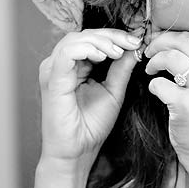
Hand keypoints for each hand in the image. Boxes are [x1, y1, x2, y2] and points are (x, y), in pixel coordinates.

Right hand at [39, 28, 141, 169]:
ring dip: (101, 41)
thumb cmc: (91, 126)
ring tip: (118, 52)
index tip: (136, 41)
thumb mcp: (113, 91)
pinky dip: (87, 49)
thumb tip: (134, 48)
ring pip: (75, 39)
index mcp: (72, 67)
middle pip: (84, 35)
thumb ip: (121, 69)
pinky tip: (103, 56)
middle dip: (111, 36)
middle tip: (131, 42)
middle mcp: (59, 65)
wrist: (77, 152)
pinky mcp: (52, 79)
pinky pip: (67, 53)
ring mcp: (52, 70)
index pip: (91, 39)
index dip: (115, 36)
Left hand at [143, 30, 188, 168]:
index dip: (171, 37)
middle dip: (159, 42)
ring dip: (154, 61)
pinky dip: (153, 85)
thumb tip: (168, 38)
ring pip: (171, 57)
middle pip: (183, 41)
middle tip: (148, 51)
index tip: (159, 43)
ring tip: (150, 69)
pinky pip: (159, 83)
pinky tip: (156, 91)